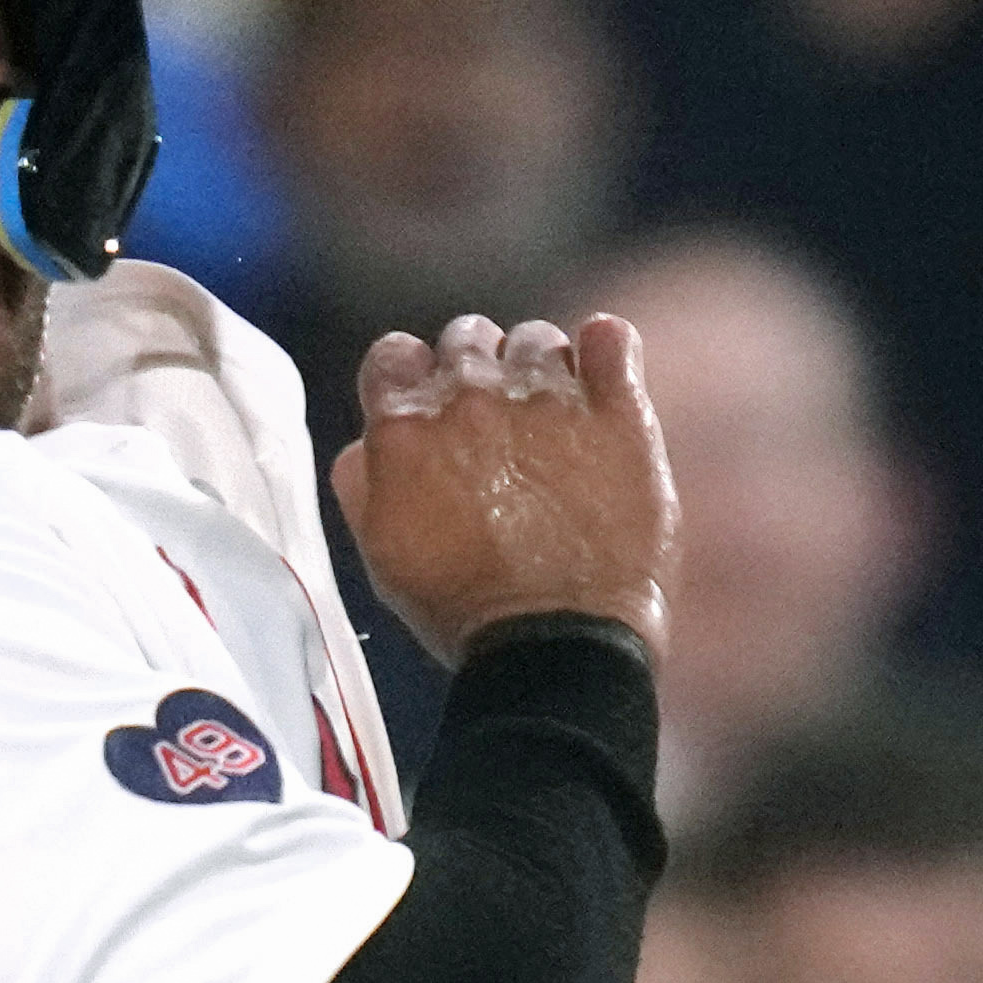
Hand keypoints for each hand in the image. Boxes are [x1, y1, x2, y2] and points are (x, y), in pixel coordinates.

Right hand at [330, 309, 673, 666]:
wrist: (555, 644)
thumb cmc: (464, 610)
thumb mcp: (382, 555)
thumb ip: (365, 483)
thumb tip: (368, 444)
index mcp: (406, 427)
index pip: (393, 355)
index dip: (409, 379)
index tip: (428, 408)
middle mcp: (473, 396)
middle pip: (466, 338)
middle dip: (474, 374)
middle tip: (493, 429)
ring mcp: (549, 398)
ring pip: (535, 339)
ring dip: (536, 369)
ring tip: (549, 421)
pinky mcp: (618, 412)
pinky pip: (611, 339)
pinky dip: (604, 348)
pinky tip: (601, 374)